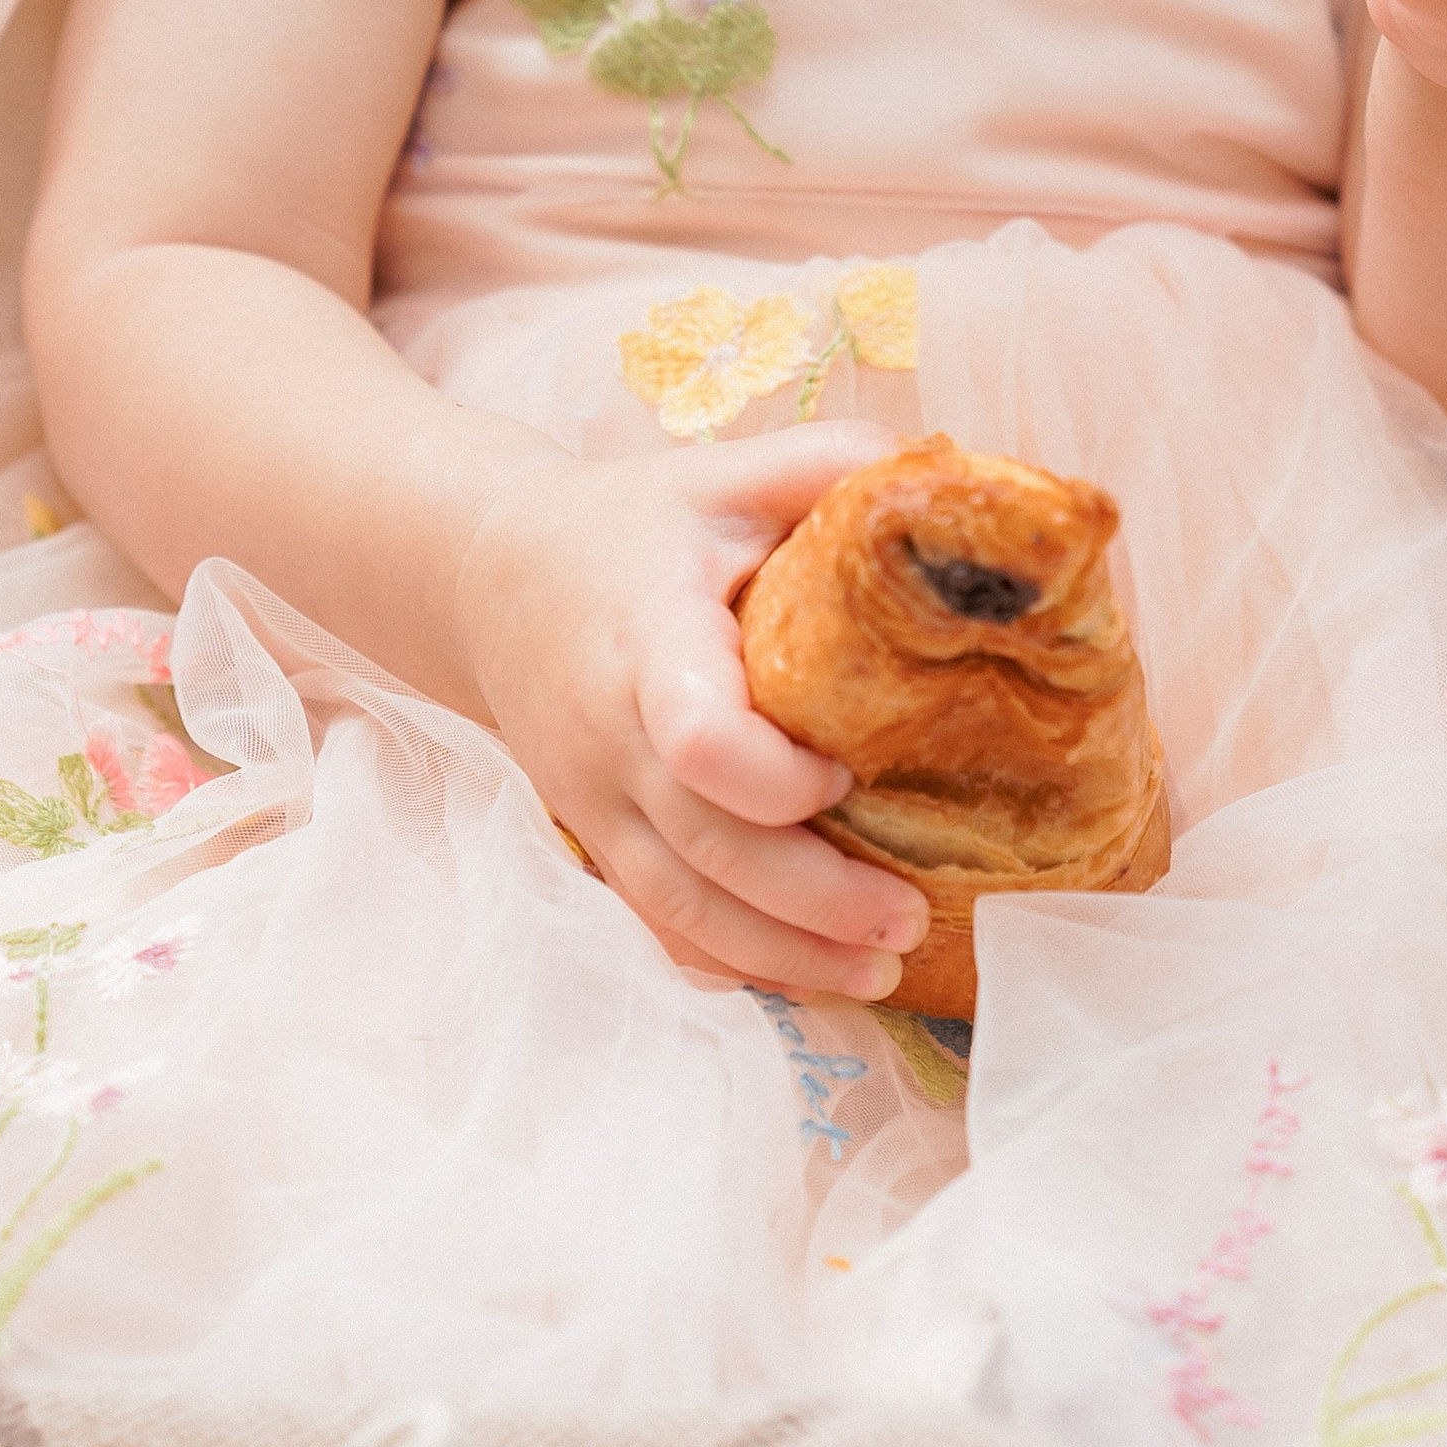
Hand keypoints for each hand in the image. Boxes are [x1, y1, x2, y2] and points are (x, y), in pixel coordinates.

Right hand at [455, 425, 928, 1002]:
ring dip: (782, 954)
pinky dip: (728, 964)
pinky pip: (656, 923)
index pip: (696, 737)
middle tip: (911, 921)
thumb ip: (829, 466)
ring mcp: (594, 802)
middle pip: (704, 850)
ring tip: (882, 970)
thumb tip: (954, 476)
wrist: (492, 579)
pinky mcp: (596, 840)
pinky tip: (805, 979)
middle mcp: (609, 737)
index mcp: (648, 639)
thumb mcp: (724, 476)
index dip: (775, 779)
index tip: (846, 774)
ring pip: (680, 908)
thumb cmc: (632, 527)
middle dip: (812, 901)